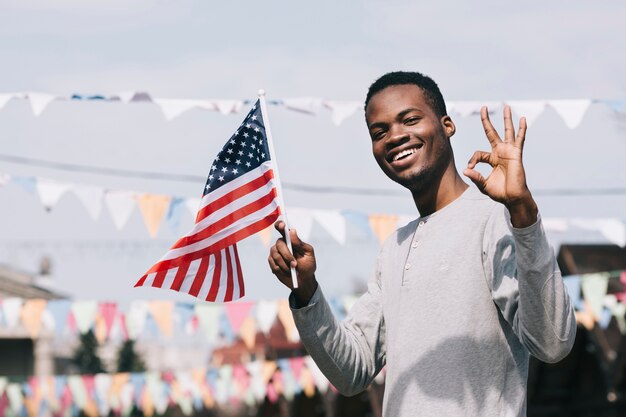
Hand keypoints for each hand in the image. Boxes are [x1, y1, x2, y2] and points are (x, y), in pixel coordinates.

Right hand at [268, 221, 317, 304]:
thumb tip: (292, 231)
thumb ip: (300, 243)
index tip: (282, 226)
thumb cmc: (307, 265)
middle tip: (295, 264)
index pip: (282, 228)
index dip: (280, 225)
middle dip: (287, 255)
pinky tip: (287, 272)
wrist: (303, 280)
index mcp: (291, 239)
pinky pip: (273, 264)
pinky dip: (281, 269)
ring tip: (292, 269)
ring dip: (285, 264)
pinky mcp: (272, 262)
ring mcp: (275, 252)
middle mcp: (281, 244)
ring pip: (276, 255)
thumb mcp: (308, 254)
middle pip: (279, 244)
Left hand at [463, 106, 537, 227]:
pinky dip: (522, 129)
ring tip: (506, 106)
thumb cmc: (500, 192)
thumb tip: (465, 170)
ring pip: (507, 131)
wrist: (512, 197)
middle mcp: (500, 152)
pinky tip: (522, 119)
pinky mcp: (517, 154)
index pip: (478, 153)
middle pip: (491, 132)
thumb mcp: (483, 184)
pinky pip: (520, 139)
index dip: (473, 160)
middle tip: (483, 108)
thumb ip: (475, 177)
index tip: (470, 169)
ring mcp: (509, 151)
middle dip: (487, 121)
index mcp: (492, 159)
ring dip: (506, 119)